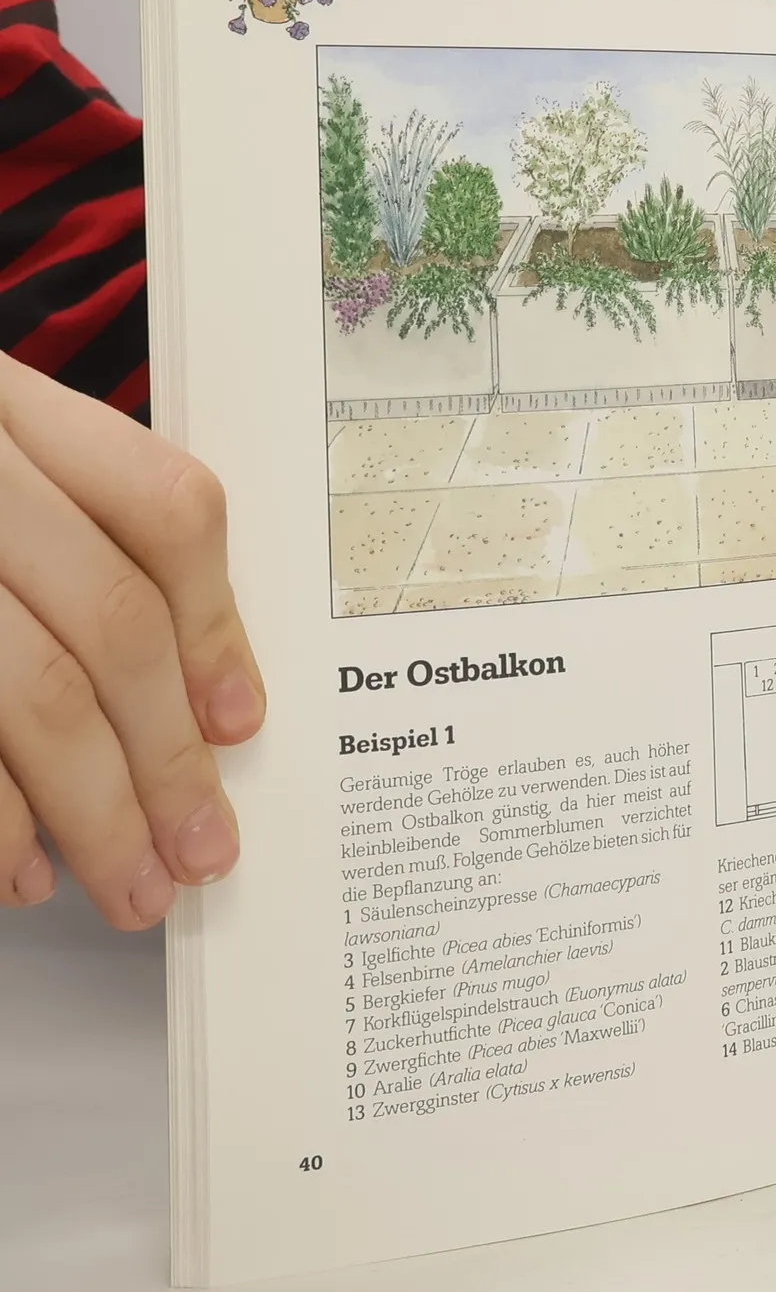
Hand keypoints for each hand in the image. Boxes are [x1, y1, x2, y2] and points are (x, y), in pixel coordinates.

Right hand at [0, 355, 264, 926]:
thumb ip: (69, 547)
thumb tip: (190, 697)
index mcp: (7, 409)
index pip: (163, 510)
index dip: (216, 629)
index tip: (237, 723)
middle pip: (110, 623)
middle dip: (167, 760)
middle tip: (199, 848)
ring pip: (38, 695)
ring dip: (94, 813)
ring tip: (128, 882)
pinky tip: (17, 867)